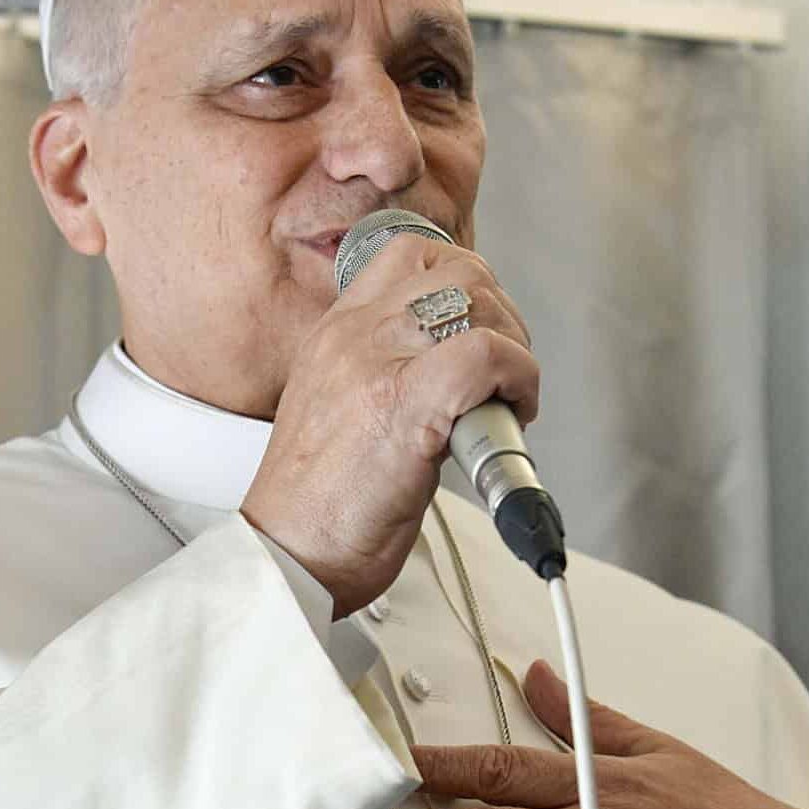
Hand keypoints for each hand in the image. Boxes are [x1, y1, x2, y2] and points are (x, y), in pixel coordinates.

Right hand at [241, 233, 537, 618]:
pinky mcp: (404, 403)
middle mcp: (353, 336)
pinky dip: (519, 378)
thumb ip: (384, 373)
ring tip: (507, 399)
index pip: (408, 255)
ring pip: (478, 301)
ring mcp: (376, 363)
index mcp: (335, 333)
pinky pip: (486, 354)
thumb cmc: (318, 504)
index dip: (465, 281)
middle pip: (458, 269)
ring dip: (515, 349)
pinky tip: (513, 413)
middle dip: (502, 315)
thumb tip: (453, 368)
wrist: (289, 553)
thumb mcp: (339, 409)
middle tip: (505, 371)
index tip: (481, 328)